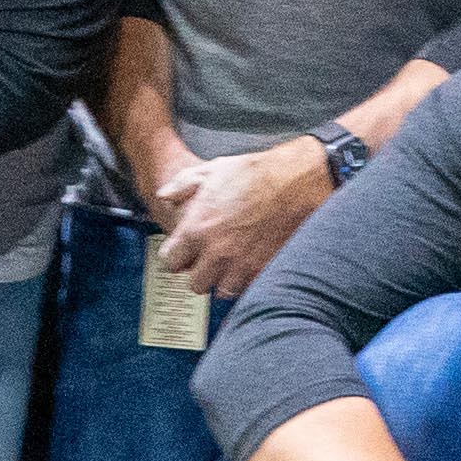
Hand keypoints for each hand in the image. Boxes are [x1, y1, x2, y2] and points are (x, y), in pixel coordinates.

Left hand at [153, 136, 337, 297]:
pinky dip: (245, 280)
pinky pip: (247, 288)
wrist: (296, 182)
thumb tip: (165, 195)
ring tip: (229, 265)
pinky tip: (248, 265)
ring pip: (220, 290)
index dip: (175, 255)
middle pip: (195, 283)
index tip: (182, 251)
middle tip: (207, 259)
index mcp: (197, 230)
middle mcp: (216, 253)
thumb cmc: (255, 173)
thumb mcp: (212, 170)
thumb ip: (182, 184)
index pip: (170, 261)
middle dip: (199, 271)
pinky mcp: (263, 271)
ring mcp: (241, 265)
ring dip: (222, 279)